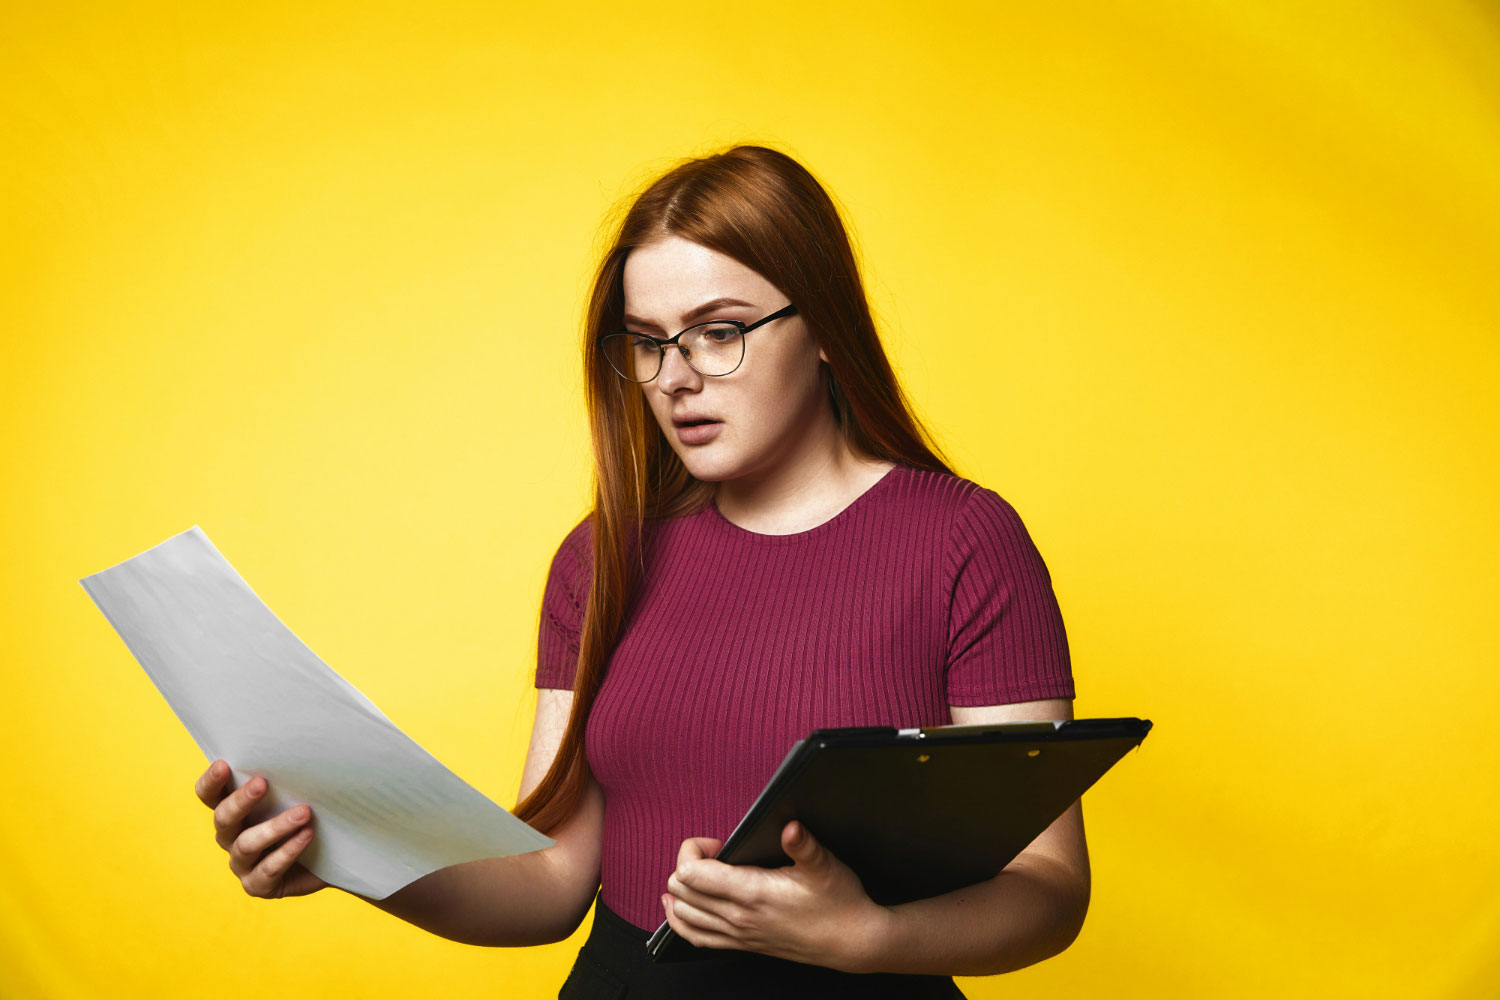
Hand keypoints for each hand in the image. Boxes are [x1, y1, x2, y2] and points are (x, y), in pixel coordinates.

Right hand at [194, 759, 326, 898]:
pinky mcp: (258, 885)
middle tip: (263, 782)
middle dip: (241, 800)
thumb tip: (298, 748)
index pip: (209, 795)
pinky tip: (306, 835)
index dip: (211, 782)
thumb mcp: (297, 794)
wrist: (332, 857)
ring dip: (275, 826)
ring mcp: (242, 864)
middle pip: (223, 818)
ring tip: (304, 812)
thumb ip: (286, 779)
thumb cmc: (310, 816)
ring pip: (247, 844)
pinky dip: (288, 851)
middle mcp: (230, 837)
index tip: (223, 764)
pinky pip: (268, 869)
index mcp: (233, 810)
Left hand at [661, 821, 892, 972]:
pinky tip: (682, 907)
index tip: (718, 841)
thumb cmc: (839, 902)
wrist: (852, 941)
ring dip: (680, 891)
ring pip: (682, 916)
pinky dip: (682, 920)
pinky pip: (695, 938)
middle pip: (680, 891)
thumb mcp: (824, 866)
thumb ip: (803, 845)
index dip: (693, 849)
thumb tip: (790, 826)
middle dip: (686, 864)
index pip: (690, 873)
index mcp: (751, 893)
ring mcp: (738, 935)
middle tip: (714, 853)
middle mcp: (737, 917)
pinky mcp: (742, 945)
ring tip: (695, 874)